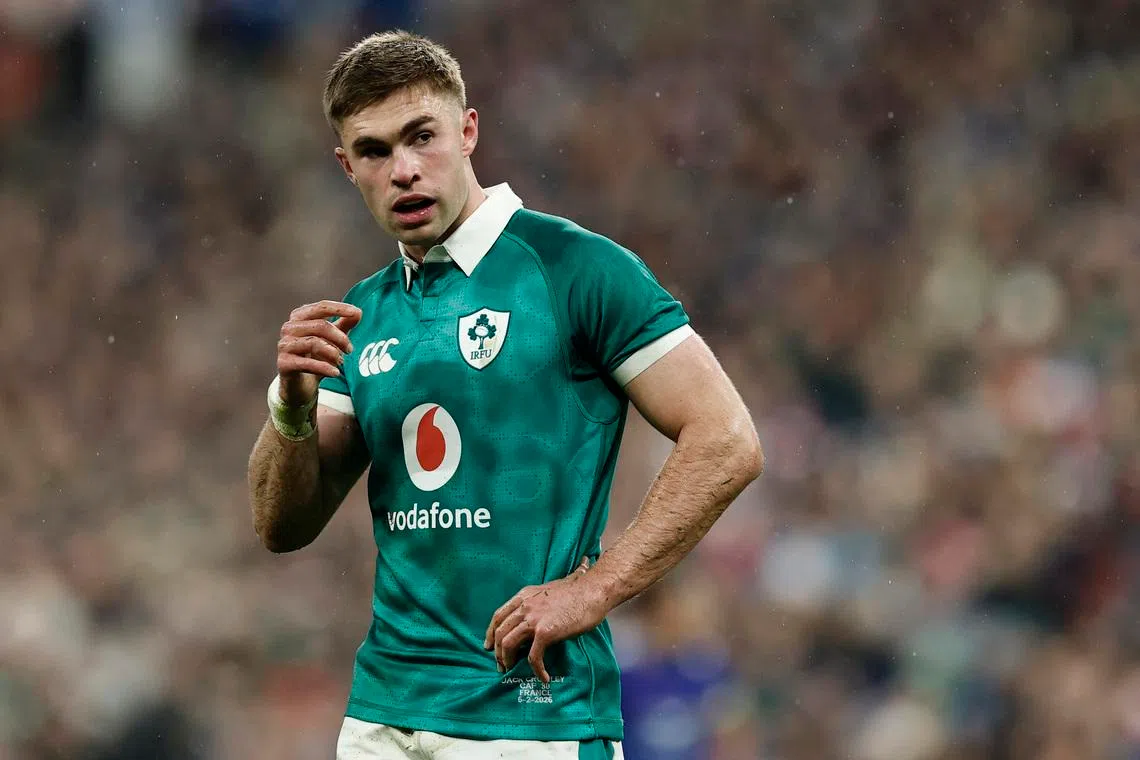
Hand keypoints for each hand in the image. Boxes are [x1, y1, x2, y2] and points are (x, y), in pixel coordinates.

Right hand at [276, 300, 362, 406]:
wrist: (300, 384)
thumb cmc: (316, 356)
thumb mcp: (332, 339)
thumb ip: (344, 325)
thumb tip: (358, 313)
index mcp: (300, 317)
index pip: (321, 307)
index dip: (340, 308)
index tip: (357, 313)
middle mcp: (289, 328)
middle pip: (320, 325)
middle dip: (340, 338)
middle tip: (350, 350)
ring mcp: (284, 345)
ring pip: (314, 343)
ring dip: (333, 353)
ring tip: (341, 362)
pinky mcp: (284, 363)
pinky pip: (308, 363)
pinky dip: (325, 368)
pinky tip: (336, 373)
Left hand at [483, 557, 609, 683]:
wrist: (593, 591)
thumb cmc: (578, 591)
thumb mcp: (549, 590)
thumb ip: (538, 602)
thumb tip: (536, 613)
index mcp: (524, 596)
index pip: (498, 616)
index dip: (490, 633)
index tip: (489, 646)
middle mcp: (524, 606)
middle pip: (499, 632)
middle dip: (497, 652)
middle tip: (502, 666)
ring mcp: (533, 619)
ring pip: (508, 644)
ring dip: (508, 661)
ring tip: (514, 672)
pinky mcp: (545, 632)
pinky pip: (533, 657)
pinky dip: (536, 670)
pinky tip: (543, 677)